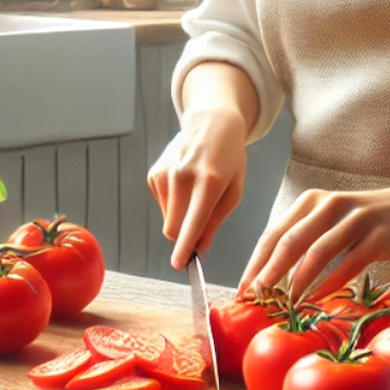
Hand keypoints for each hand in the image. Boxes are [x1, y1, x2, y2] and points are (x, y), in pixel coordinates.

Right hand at [148, 107, 248, 269]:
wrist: (211, 124)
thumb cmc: (229, 158)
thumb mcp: (234, 190)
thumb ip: (216, 222)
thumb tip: (200, 249)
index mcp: (208, 182)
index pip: (192, 223)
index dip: (184, 247)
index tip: (179, 264)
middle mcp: (182, 177)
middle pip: (173, 229)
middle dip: (184, 236)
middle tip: (201, 225)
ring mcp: (165, 174)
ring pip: (167, 220)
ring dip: (181, 216)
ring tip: (196, 192)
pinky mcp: (154, 174)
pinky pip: (162, 206)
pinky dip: (173, 203)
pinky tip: (185, 184)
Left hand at [239, 182, 389, 300]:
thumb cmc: (366, 221)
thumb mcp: (331, 221)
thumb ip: (304, 239)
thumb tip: (269, 276)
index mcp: (311, 201)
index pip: (274, 233)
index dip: (256, 263)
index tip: (244, 290)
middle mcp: (330, 205)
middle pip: (290, 242)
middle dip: (269, 273)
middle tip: (257, 299)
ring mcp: (355, 219)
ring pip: (317, 252)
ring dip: (298, 282)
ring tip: (285, 305)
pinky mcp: (378, 236)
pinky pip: (348, 263)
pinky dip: (329, 283)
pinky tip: (317, 299)